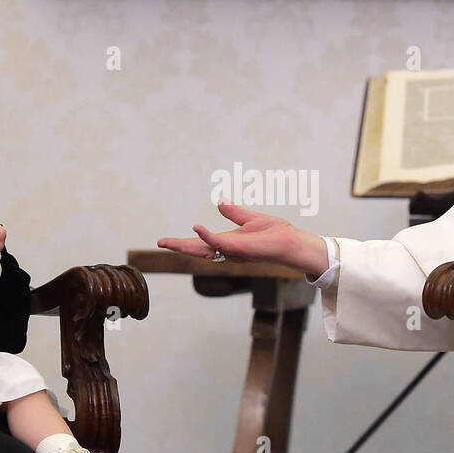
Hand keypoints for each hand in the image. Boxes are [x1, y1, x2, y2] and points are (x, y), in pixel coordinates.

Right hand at [157, 201, 328, 276]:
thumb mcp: (250, 219)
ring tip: (167, 242)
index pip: (202, 243)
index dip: (184, 241)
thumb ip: (234, 212)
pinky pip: (221, 243)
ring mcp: (233, 251)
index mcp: (228, 243)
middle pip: (198, 250)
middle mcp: (228, 250)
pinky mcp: (241, 249)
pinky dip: (208, 237)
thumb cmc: (276, 234)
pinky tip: (197, 229)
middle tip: (160, 242)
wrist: (293, 243)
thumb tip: (219, 202)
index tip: (165, 240)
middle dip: (179, 246)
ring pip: (204, 250)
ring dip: (186, 245)